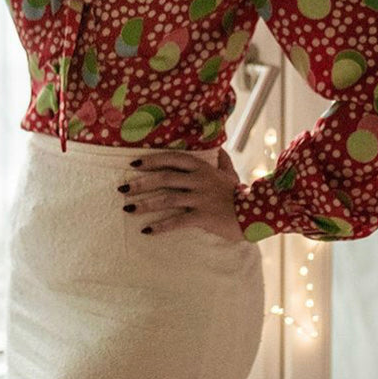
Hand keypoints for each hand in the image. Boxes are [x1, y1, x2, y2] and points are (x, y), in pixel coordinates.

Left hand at [118, 148, 245, 241]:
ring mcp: (200, 198)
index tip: (134, 164)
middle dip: (141, 183)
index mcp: (201, 168)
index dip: (152, 161)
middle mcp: (198, 180)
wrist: (256, 214)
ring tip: (128, 208)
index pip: (172, 159)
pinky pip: (177, 221)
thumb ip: (221, 160)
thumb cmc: (239, 194)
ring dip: (145, 204)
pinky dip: (160, 226)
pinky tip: (147, 230)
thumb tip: (219, 148)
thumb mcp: (230, 174)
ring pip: (166, 199)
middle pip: (164, 178)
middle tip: (122, 188)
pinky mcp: (202, 217)